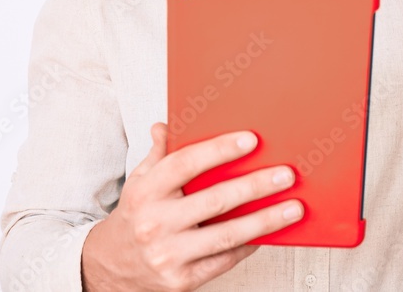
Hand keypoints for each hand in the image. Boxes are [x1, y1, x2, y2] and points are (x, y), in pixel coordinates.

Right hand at [81, 123, 303, 291]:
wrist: (111, 266)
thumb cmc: (135, 217)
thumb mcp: (139, 181)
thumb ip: (158, 154)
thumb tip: (165, 126)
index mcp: (146, 191)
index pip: (185, 163)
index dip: (219, 150)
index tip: (250, 140)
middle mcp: (155, 222)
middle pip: (214, 200)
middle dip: (255, 186)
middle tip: (285, 175)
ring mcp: (169, 254)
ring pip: (226, 235)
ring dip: (265, 220)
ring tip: (292, 208)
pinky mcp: (181, 280)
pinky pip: (224, 260)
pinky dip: (249, 245)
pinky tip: (269, 233)